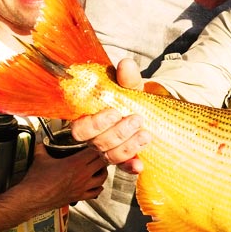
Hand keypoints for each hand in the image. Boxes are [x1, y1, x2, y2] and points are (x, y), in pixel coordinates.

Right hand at [23, 143, 107, 206]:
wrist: (33, 198)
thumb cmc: (37, 180)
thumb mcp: (40, 158)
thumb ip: (42, 147)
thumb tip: (41, 142)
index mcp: (75, 163)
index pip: (95, 151)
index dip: (98, 146)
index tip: (95, 143)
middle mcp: (82, 175)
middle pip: (103, 163)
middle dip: (103, 157)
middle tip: (100, 153)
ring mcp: (83, 187)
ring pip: (102, 178)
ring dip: (103, 171)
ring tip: (100, 167)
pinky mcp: (80, 196)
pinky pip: (96, 192)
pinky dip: (99, 187)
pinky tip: (97, 184)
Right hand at [68, 58, 148, 173]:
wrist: (150, 110)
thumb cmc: (132, 98)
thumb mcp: (131, 87)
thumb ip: (127, 78)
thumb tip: (126, 64)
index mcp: (90, 119)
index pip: (80, 129)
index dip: (95, 124)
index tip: (115, 112)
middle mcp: (96, 138)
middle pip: (97, 143)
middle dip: (117, 133)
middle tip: (137, 119)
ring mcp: (109, 150)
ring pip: (110, 156)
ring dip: (128, 146)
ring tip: (146, 134)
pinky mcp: (125, 159)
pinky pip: (123, 167)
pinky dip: (131, 167)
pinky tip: (139, 165)